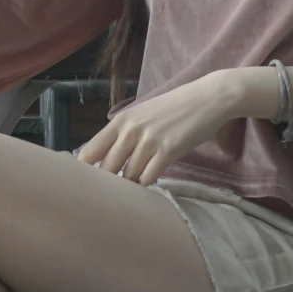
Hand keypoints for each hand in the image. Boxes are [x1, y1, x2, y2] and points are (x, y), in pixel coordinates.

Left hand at [76, 71, 251, 186]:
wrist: (208, 98)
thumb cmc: (175, 107)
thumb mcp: (143, 114)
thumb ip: (124, 133)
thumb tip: (107, 158)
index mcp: (121, 120)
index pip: (90, 150)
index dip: (85, 170)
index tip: (86, 183)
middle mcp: (130, 130)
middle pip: (107, 168)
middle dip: (109, 183)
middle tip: (113, 193)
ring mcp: (149, 141)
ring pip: (128, 176)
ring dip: (132, 184)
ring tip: (136, 186)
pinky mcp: (168, 150)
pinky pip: (148, 177)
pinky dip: (148, 182)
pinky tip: (152, 180)